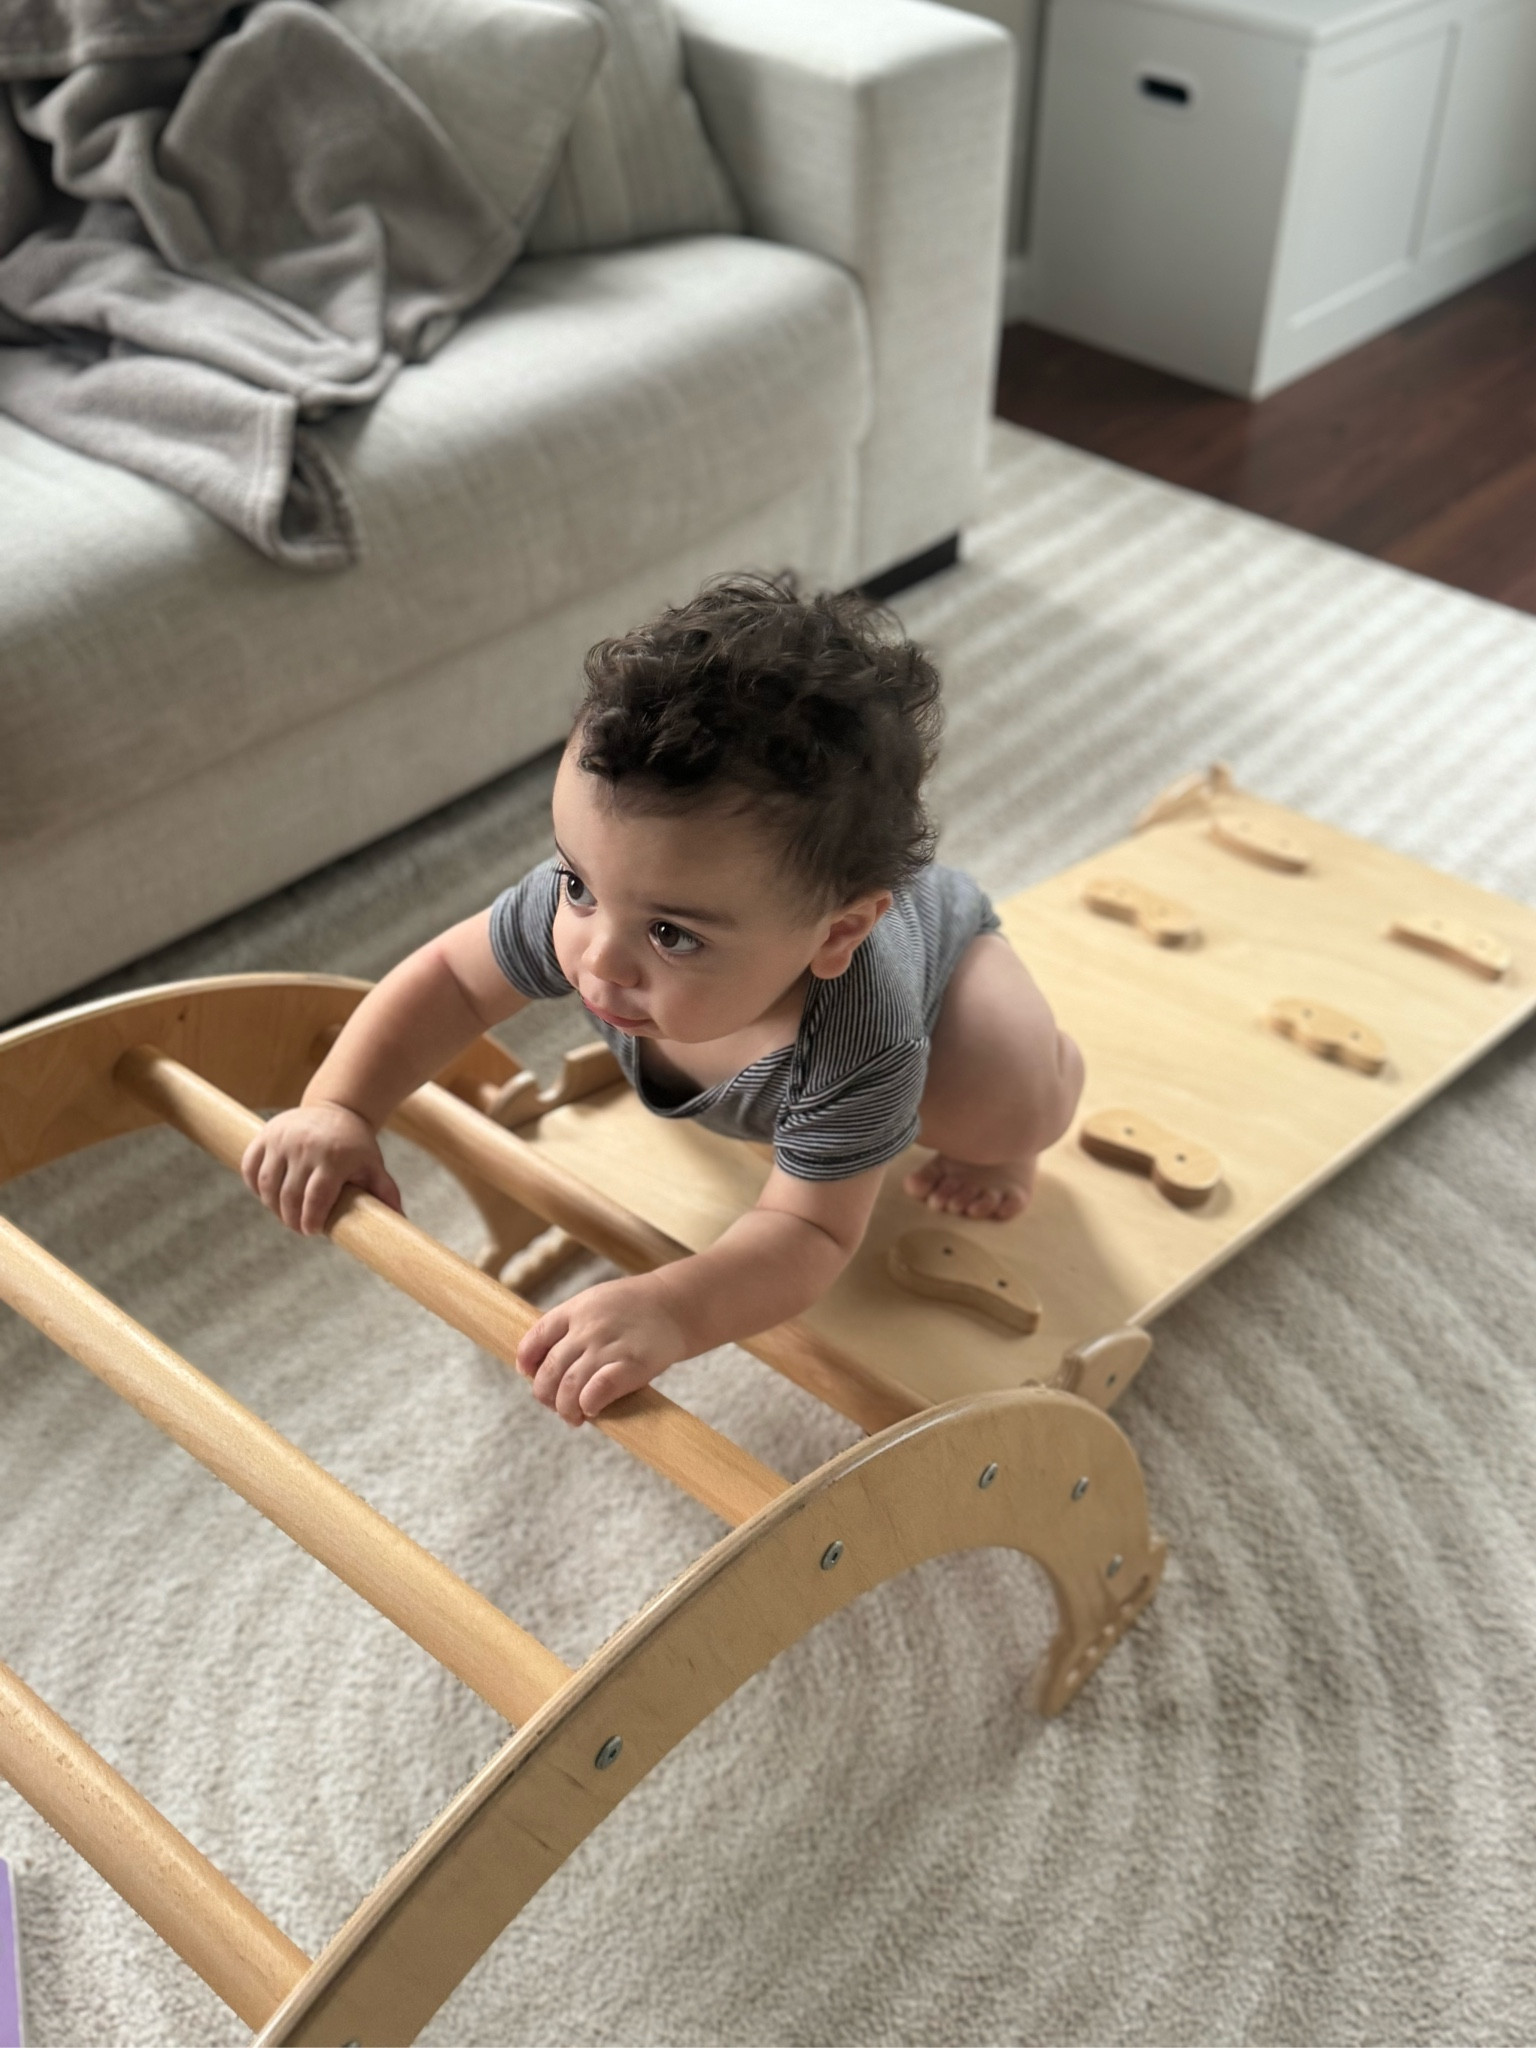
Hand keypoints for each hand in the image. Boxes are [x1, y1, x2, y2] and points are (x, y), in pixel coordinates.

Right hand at [240, 1102, 402, 1235]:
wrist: (337, 1107)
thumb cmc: (356, 1145)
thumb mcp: (374, 1165)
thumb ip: (385, 1191)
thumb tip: (400, 1220)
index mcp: (334, 1156)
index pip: (316, 1198)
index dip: (311, 1220)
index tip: (312, 1231)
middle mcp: (304, 1146)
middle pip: (288, 1196)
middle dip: (291, 1219)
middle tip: (299, 1228)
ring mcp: (281, 1139)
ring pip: (266, 1185)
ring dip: (272, 1206)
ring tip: (285, 1214)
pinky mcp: (264, 1135)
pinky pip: (249, 1167)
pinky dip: (254, 1186)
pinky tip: (269, 1195)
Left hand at [516, 1275, 691, 1424]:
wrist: (679, 1304)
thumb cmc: (636, 1307)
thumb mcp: (598, 1301)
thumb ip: (571, 1324)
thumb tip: (540, 1358)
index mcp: (576, 1309)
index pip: (536, 1337)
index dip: (526, 1360)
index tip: (527, 1373)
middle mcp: (588, 1328)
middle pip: (549, 1370)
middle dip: (545, 1394)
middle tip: (554, 1405)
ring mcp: (608, 1346)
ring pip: (568, 1387)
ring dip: (565, 1408)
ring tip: (573, 1416)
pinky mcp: (631, 1365)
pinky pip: (596, 1392)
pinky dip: (588, 1404)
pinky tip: (592, 1409)